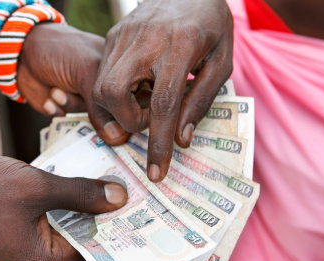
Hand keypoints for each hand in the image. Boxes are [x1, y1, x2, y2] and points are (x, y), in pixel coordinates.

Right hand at [0, 155, 127, 260]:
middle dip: (107, 213)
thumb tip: (119, 197)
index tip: (144, 208)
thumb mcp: (37, 188)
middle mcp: (41, 260)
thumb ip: (80, 193)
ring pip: (72, 224)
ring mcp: (33, 245)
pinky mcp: (26, 229)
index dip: (119, 227)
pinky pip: (57, 217)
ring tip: (115, 180)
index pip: (95, 249)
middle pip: (86, 236)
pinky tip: (86, 179)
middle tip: (135, 189)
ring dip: (88, 203)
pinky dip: (70, 200)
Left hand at [17, 23, 127, 144]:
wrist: (22, 50)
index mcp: (122, 73)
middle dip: (97, 115)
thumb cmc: (60, 50)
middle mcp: (109, 91)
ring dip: (71, 107)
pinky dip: (58, 111)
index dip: (130, 113)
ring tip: (57, 90)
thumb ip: (102, 105)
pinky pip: (70, 124)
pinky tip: (50, 96)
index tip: (121, 121)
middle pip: (116, 118)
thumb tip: (118, 138)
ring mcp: (89, 102)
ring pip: (91, 123)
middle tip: (83, 104)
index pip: (136, 101)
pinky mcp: (69, 111)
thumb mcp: (86, 71)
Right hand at [93, 0, 233, 181]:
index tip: (156, 172)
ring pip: (102, 86)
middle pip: (115, 93)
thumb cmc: (211, 25)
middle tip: (148, 121)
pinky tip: (138, 85)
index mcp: (181, 45)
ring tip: (144, 101)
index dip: (159, 143)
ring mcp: (124, 34)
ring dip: (120, 107)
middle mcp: (146, 38)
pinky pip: (103, 74)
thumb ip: (201, 100)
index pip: (164, 104)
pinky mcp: (113, 35)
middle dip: (127, 120)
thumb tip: (181, 138)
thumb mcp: (222, 62)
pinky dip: (116, 91)